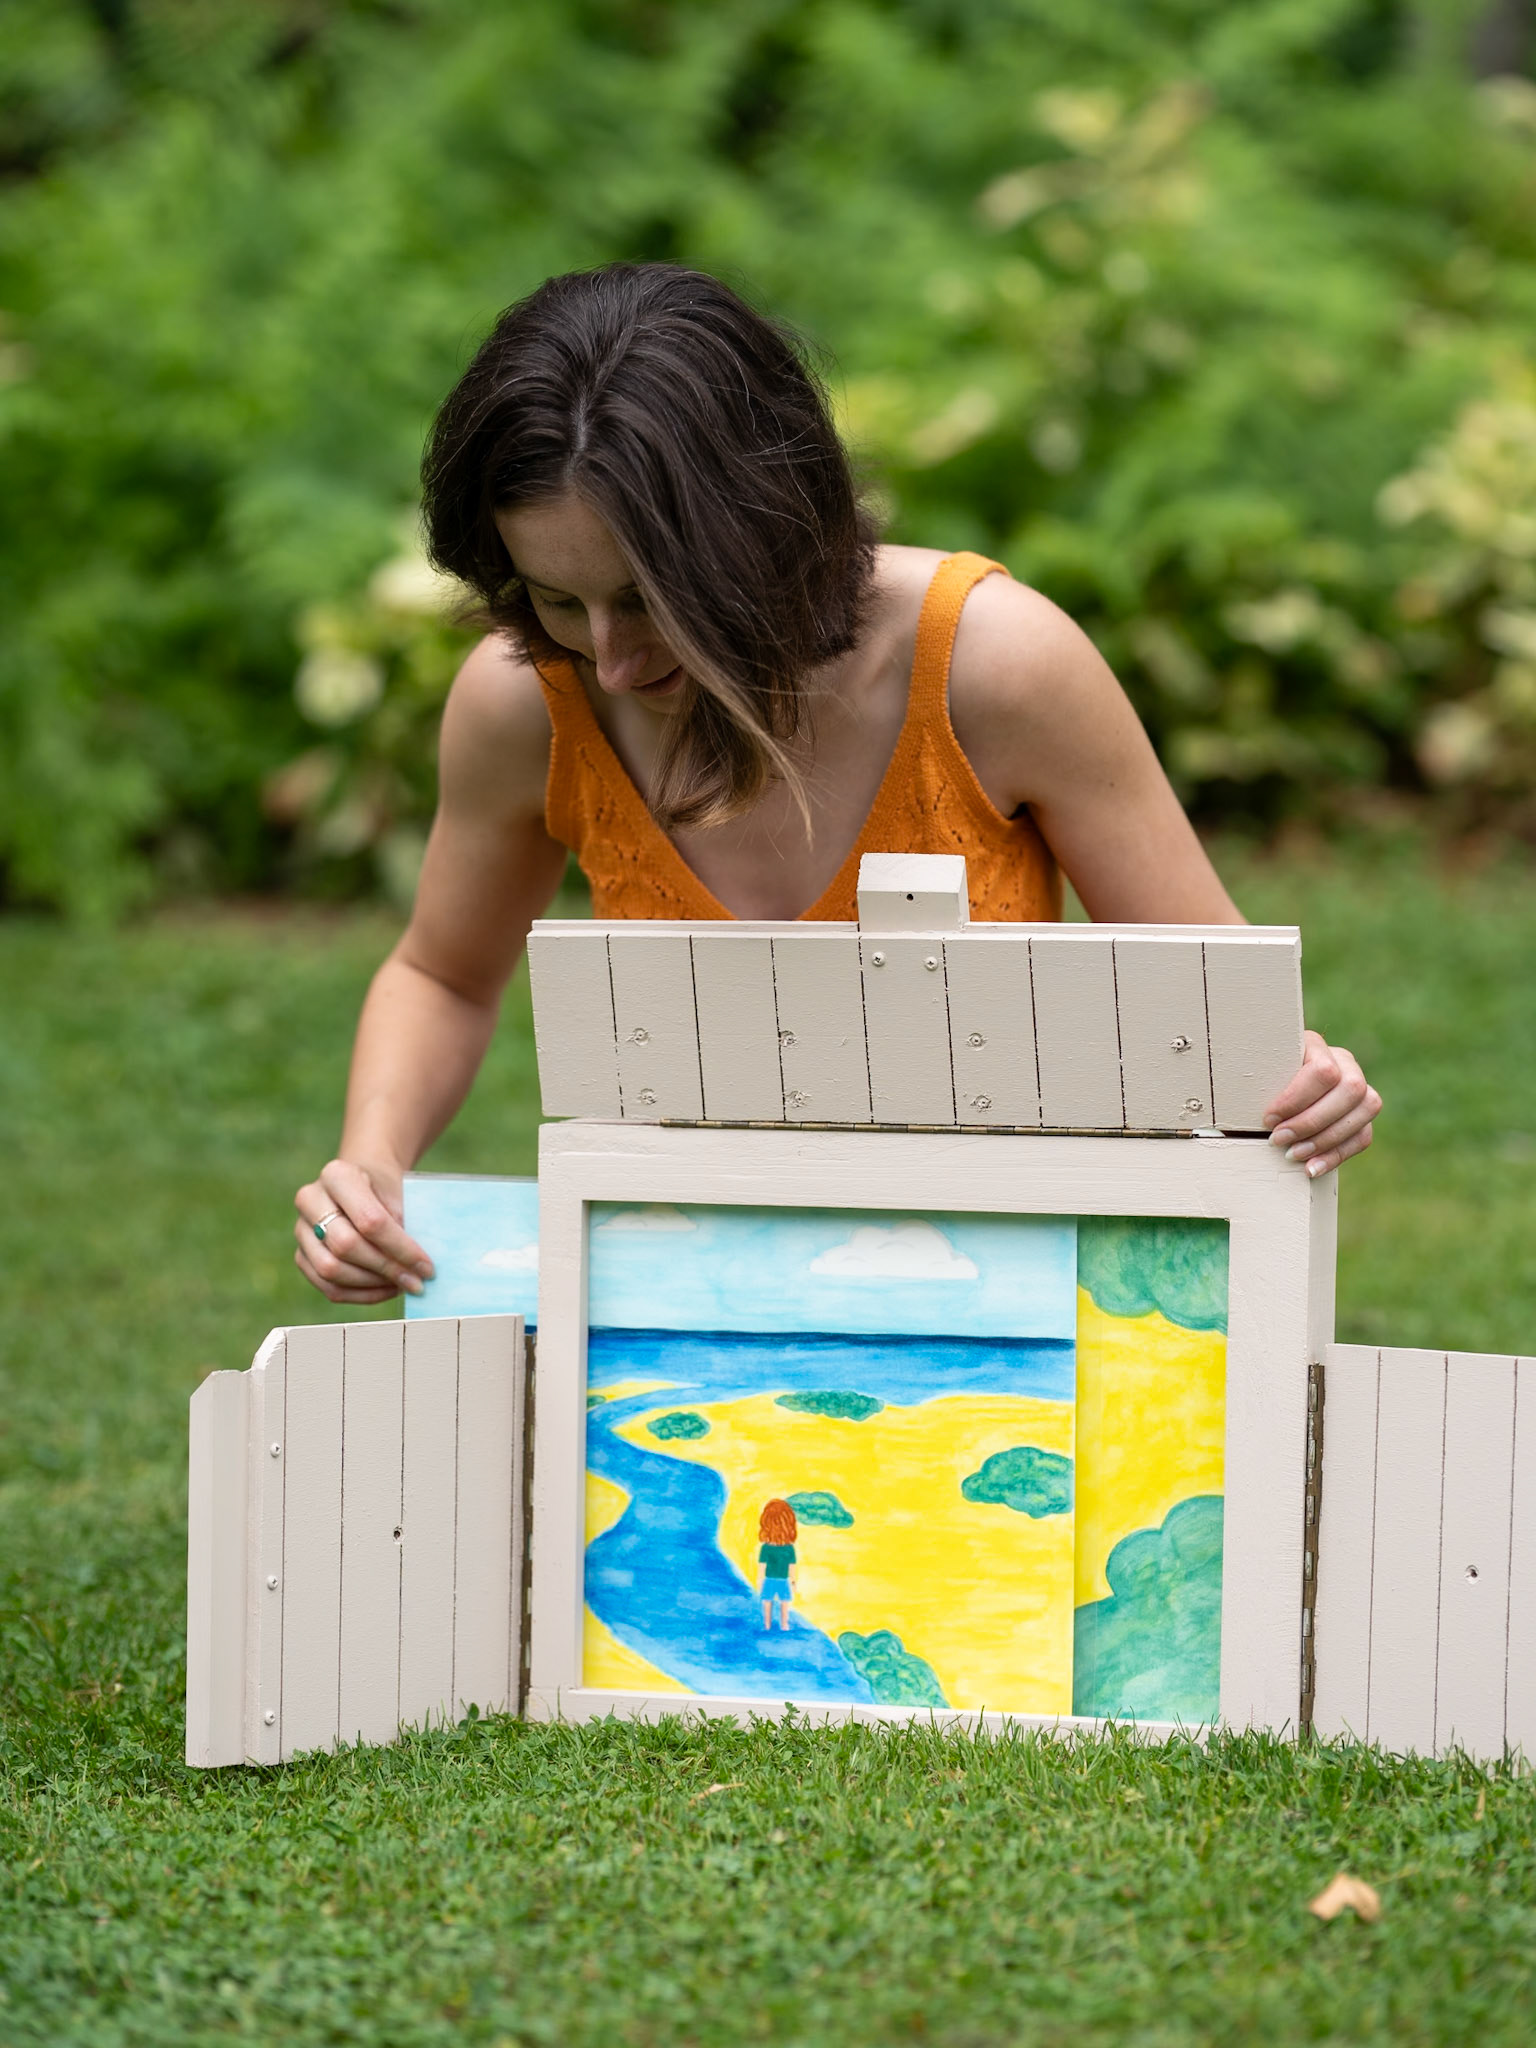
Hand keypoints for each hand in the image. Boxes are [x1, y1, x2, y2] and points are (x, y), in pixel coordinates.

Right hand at [294, 1158, 435, 1304]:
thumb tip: (416, 1268)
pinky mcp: (301, 1255)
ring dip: (372, 1284)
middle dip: (386, 1269)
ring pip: (331, 1270)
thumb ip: (405, 1225)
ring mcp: (300, 1229)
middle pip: (345, 1246)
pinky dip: (360, 1294)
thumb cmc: (385, 1188)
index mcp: (337, 1175)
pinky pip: (326, 1286)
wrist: (362, 1181)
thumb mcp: (400, 1192)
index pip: (369, 1220)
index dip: (400, 1248)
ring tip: (402, 1285)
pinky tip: (385, 1289)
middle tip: (417, 1282)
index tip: (427, 1266)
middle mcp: (310, 1200)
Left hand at [1264, 1030, 1380, 1177]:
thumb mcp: (1253, 1077)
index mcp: (1316, 1045)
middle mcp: (1344, 1062)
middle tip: (1278, 1140)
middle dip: (1312, 1122)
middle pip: (1350, 1089)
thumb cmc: (1255, 1083)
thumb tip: (1248, 1111)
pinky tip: (1312, 1168)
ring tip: (1293, 1155)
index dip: (1296, 1100)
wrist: (1269, 1091)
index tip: (1267, 1119)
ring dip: (1327, 1139)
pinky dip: (1337, 1155)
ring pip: (1366, 1108)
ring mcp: (1359, 1087)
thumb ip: (1255, 1084)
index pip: (1323, 1071)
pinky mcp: (1362, 1114)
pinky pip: (1363, 1135)